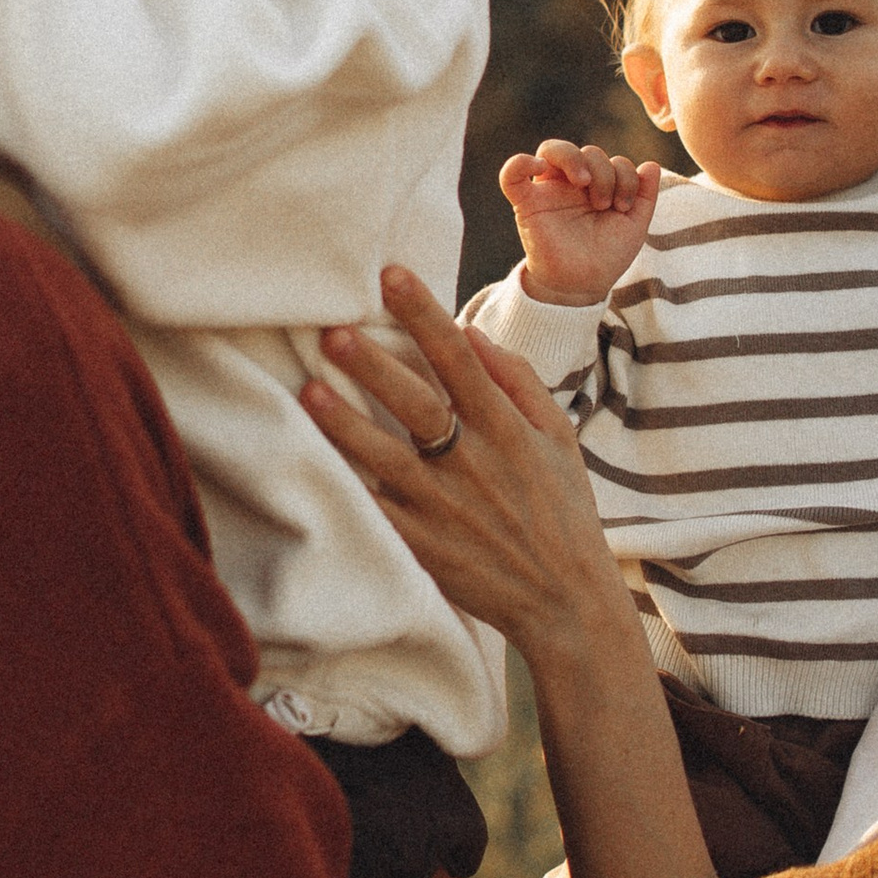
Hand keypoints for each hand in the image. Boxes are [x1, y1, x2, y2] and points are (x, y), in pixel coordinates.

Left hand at [302, 267, 631, 659]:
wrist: (567, 603)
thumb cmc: (563, 511)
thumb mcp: (560, 439)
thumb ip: (519, 382)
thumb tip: (471, 334)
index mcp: (507, 430)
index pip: (460, 359)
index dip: (425, 314)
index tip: (392, 275)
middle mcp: (474, 464)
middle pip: (419, 405)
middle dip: (377, 367)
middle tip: (335, 332)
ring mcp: (446, 509)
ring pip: (387, 459)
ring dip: (347, 425)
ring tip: (309, 391)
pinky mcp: (424, 549)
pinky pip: (378, 515)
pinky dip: (347, 490)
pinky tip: (312, 465)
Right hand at [500, 143, 661, 306]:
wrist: (583, 286)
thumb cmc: (606, 255)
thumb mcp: (634, 226)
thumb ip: (645, 196)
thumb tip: (652, 165)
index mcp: (597, 186)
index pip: (610, 160)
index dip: (624, 175)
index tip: (625, 206)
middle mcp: (571, 184)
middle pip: (584, 150)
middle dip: (603, 171)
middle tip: (604, 203)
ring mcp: (548, 191)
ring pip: (551, 149)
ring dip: (573, 158)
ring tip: (585, 182)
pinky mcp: (526, 205)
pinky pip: (511, 175)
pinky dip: (519, 163)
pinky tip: (537, 165)